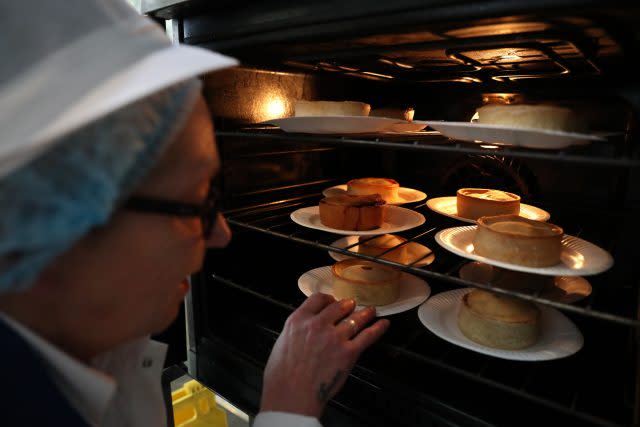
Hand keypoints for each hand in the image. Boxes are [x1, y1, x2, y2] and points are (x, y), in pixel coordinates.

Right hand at [260, 293, 389, 417]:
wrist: (292, 394)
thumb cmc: (282, 376)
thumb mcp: (282, 342)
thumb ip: (297, 332)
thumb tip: (304, 331)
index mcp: (298, 320)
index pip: (318, 299)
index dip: (328, 299)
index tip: (332, 301)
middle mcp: (318, 325)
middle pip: (339, 306)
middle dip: (347, 305)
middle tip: (352, 305)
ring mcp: (335, 337)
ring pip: (355, 318)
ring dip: (365, 314)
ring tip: (371, 311)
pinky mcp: (348, 352)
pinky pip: (368, 336)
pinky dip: (378, 329)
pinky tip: (383, 324)